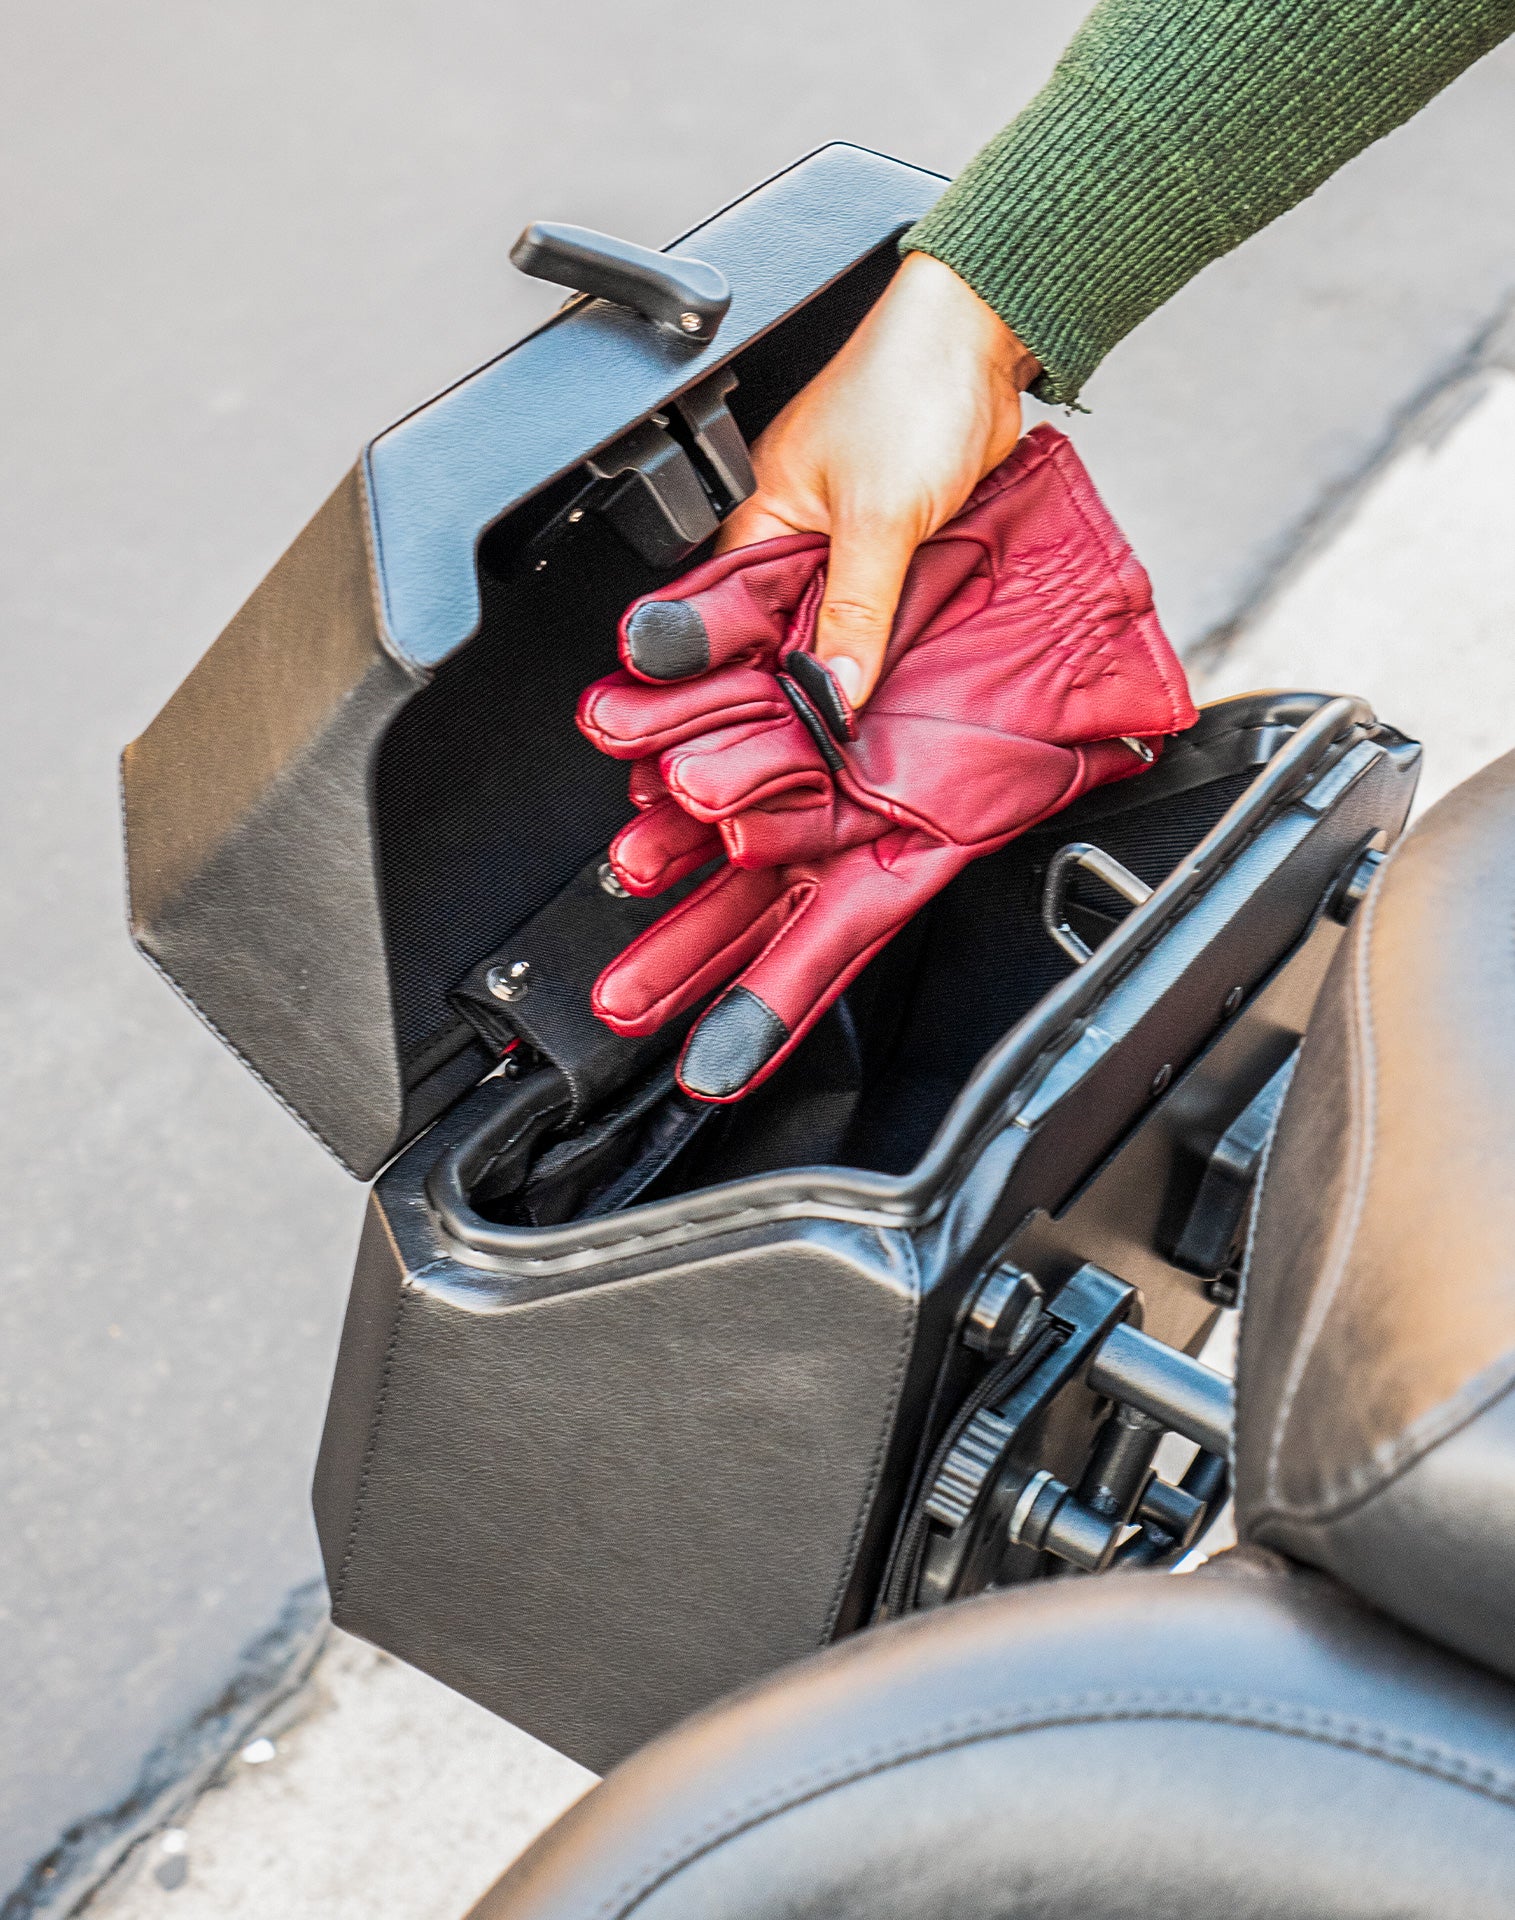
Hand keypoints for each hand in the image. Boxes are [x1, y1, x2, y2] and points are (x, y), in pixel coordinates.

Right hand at [715, 250, 1039, 705]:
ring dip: (863, 645)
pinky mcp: (894, 531)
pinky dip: (896, 620)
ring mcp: (846, 529)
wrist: (982, 338)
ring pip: (844, 611)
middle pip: (793, 620)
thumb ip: (857, 611)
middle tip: (837, 718)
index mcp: (759, 511)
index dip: (762, 668)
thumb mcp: (878, 519)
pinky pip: (885, 594)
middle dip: (817, 665)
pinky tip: (907, 651)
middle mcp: (794, 523)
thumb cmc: (910, 389)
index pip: (741, 612)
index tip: (790, 718)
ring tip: (872, 695)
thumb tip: (835, 687)